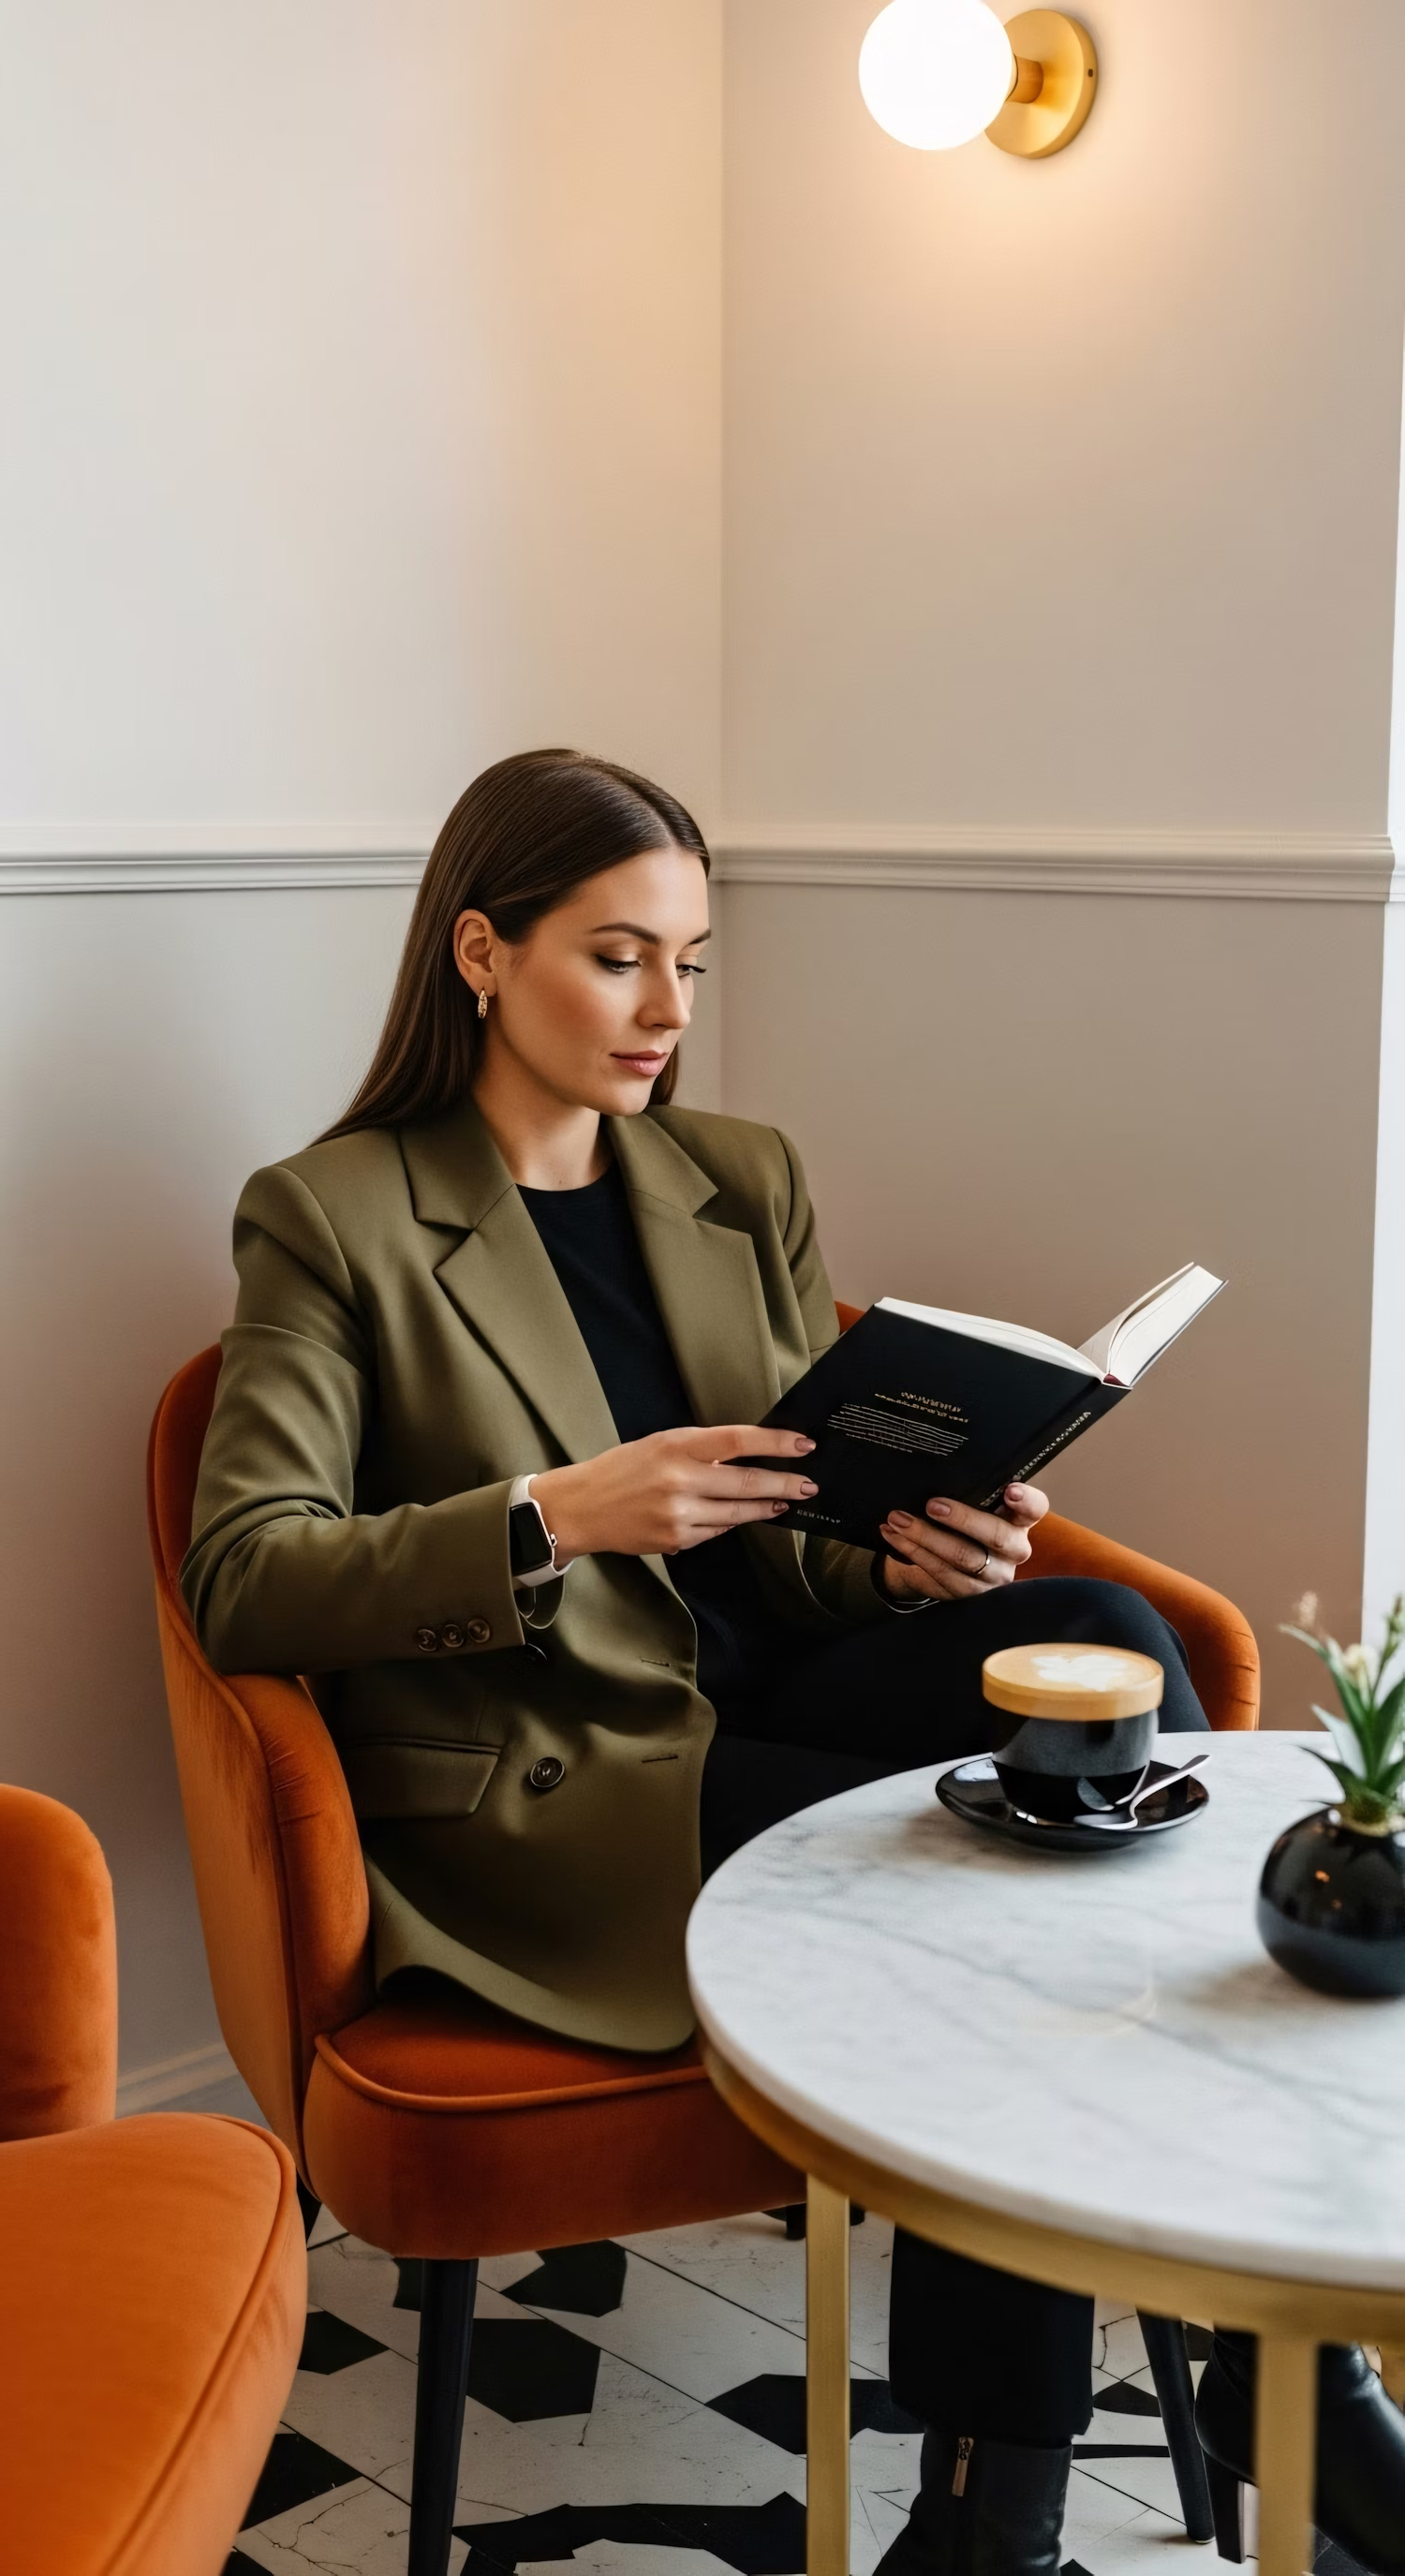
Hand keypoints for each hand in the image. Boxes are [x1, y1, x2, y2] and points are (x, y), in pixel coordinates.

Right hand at [531, 1427, 818, 1563]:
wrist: (581, 1508)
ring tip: (784, 1501)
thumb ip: (700, 1450)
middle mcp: (679, 1480)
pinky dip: (732, 1521)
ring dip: (766, 1506)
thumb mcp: (660, 1444)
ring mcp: (679, 1515)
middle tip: (809, 1485)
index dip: (775, 1442)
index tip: (804, 1444)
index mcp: (675, 1447)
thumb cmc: (622, 1469)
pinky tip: (744, 1515)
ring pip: (737, 1512)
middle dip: (785, 1483)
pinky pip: (716, 1531)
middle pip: (746, 1482)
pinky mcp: (676, 1540)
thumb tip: (747, 1455)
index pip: (737, 1441)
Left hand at [878, 1482, 1048, 1603]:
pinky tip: (893, 1536)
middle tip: (931, 1504)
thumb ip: (969, 1493)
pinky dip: (912, 1551)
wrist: (940, 1561)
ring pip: (963, 1557)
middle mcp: (1013, 1549)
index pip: (1034, 1508)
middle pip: (997, 1535)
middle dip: (962, 1518)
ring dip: (925, 1536)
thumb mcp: (970, 1506)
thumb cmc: (958, 1524)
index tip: (1010, 1490)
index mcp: (1019, 1520)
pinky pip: (940, 1572)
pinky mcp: (969, 1593)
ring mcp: (994, 1575)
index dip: (1026, 1500)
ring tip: (898, 1519)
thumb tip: (938, 1470)